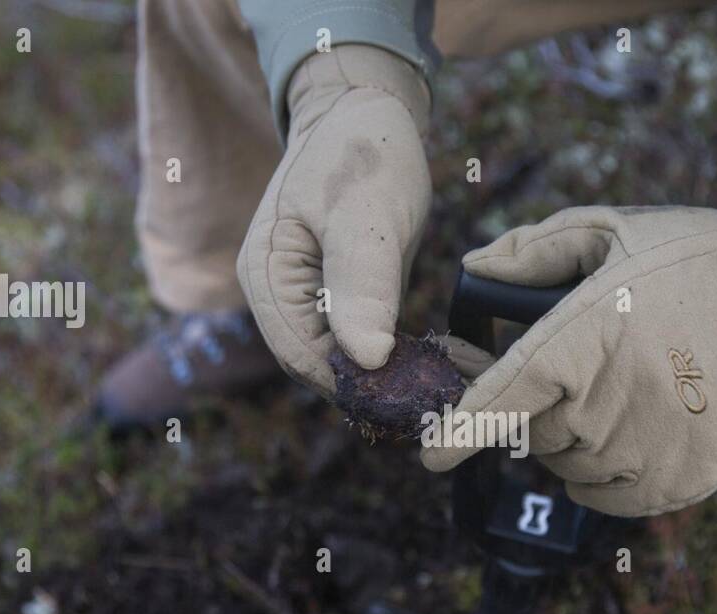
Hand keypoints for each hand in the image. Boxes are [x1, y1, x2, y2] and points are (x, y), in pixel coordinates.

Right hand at [237, 45, 431, 396]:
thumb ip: (362, 286)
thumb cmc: (363, 152)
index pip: (302, 358)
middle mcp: (277, 296)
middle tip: (442, 396)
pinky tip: (444, 359)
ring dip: (393, 376)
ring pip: (345, 360)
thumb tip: (366, 359)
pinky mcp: (336, 298)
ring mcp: (305, 298)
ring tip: (450, 381)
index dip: (354, 385)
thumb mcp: (367, 215)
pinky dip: (399, 355)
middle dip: (377, 386)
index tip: (413, 399)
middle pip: (321, 367)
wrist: (366, 111)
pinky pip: (362, 341)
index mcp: (266, 276)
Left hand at [420, 205, 716, 515]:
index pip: (500, 401)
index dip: (457, 432)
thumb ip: (537, 249)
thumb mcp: (619, 228)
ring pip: (572, 468)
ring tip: (619, 390)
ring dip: (576, 440)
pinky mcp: (685, 479)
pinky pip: (613, 496)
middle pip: (535, 435)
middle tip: (578, 370)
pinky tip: (633, 431)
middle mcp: (609, 403)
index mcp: (584, 338)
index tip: (430, 452)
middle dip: (540, 408)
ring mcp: (649, 448)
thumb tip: (476, 269)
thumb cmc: (708, 259)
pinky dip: (607, 475)